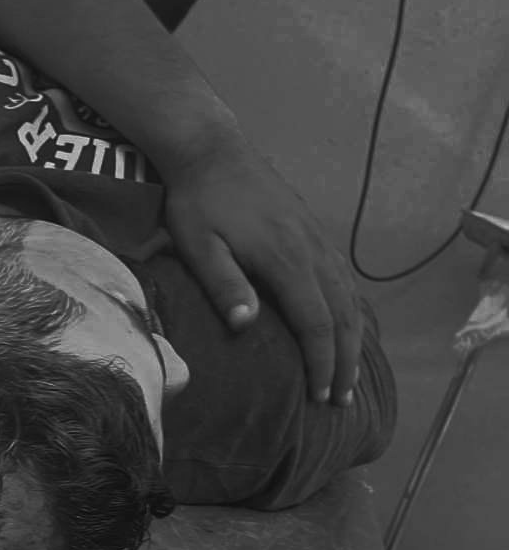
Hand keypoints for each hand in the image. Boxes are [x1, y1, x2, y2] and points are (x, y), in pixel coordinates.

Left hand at [163, 139, 364, 407]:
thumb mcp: (199, 246)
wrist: (211, 148)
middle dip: (344, 362)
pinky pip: (343, 277)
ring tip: (348, 375)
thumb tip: (247, 324)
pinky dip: (350, 309)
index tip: (321, 397)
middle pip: (342, 316)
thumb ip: (224, 284)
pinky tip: (346, 327)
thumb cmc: (198, 201)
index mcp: (286, 259)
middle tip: (341, 400)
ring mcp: (315, 238)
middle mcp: (311, 250)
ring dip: (352, 339)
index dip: (321, 364)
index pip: (316, 324)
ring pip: (349, 296)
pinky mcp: (311, 231)